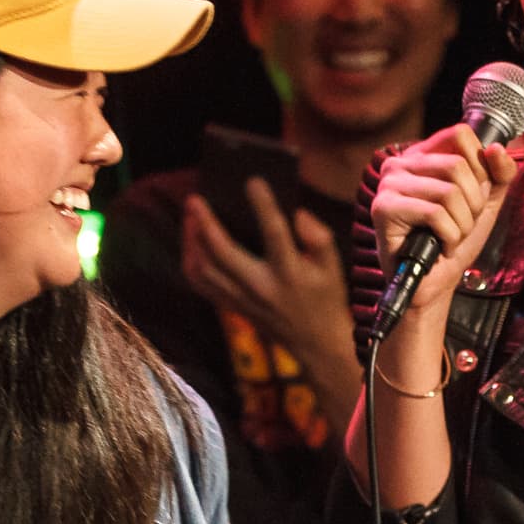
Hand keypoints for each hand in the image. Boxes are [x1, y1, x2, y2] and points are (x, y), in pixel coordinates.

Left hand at [181, 180, 351, 367]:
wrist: (316, 343)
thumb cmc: (326, 297)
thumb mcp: (333, 267)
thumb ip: (319, 237)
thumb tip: (297, 213)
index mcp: (290, 273)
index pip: (275, 233)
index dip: (263, 205)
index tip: (253, 180)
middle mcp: (261, 287)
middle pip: (223, 254)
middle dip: (205, 224)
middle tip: (195, 199)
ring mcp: (242, 299)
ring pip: (204, 270)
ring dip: (192, 241)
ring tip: (191, 216)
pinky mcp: (231, 306)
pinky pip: (201, 284)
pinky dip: (191, 261)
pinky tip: (191, 242)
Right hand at [370, 123, 520, 316]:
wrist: (436, 282)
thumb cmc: (455, 238)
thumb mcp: (485, 201)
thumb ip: (499, 173)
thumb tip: (496, 149)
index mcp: (424, 155)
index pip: (461, 134)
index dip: (479, 167)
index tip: (473, 194)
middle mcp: (401, 163)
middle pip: (458, 165)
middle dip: (473, 203)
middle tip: (462, 223)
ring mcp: (389, 184)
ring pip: (449, 191)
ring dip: (462, 223)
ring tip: (451, 236)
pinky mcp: (384, 208)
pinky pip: (435, 214)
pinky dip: (449, 236)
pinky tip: (441, 246)